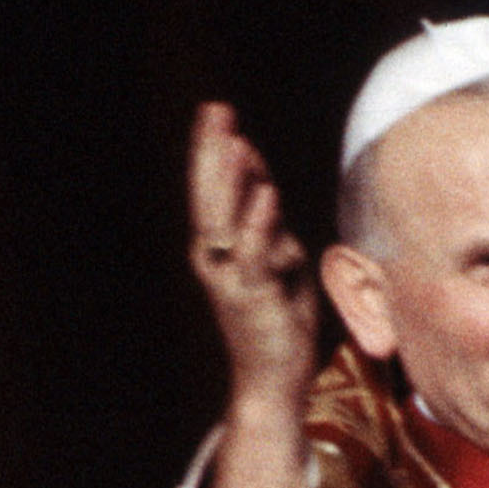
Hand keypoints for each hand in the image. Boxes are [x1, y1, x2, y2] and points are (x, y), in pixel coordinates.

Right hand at [189, 101, 320, 487]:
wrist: (272, 379)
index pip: (215, 189)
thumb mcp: (276, 261)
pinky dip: (260, 222)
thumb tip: (263, 182)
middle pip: (210, 194)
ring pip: (225, 218)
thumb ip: (269, 224)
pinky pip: (255, 252)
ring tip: (235, 139)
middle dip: (212, 150)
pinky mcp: (252, 296)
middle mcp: (215, 258)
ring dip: (230, 178)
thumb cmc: (278, 319)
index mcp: (219, 248)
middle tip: (214, 109)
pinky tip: (266, 193)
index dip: (215, 151)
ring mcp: (229, 277)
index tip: (220, 114)